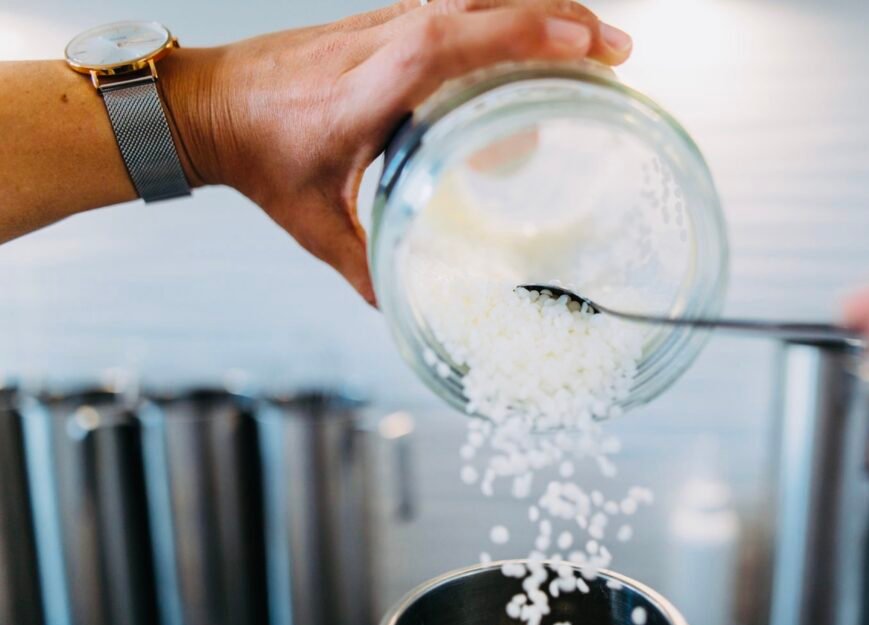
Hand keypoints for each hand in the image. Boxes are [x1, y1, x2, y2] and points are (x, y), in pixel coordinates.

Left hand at [161, 0, 633, 303]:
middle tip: (620, 52)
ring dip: (540, 8)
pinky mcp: (384, 21)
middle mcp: (382, 42)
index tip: (584, 44)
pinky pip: (458, 4)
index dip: (518, 35)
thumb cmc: (257, 158)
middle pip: (481, 6)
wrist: (207, 103)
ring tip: (596, 40)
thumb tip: (401, 309)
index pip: (449, 44)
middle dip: (559, 19)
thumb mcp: (311, 223)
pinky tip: (537, 36)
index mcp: (368, 90)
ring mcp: (383, 24)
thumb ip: (361, 267)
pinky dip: (507, 13)